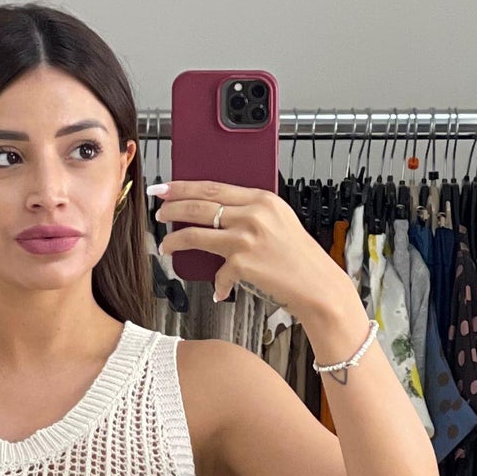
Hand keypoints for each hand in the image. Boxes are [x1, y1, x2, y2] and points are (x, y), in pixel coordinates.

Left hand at [151, 179, 363, 342]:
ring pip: (195, 233)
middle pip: (199, 205)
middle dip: (172, 207)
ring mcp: (246, 238)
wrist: (318, 286)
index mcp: (262, 199)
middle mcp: (253, 214)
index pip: (213, 186)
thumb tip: (218, 215)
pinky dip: (217, 283)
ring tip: (166, 244)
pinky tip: (218, 289)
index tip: (167, 188)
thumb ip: (251, 214)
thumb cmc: (299, 259)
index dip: (184, 187)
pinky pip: (216, 272)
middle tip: (158, 212)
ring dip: (175, 239)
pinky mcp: (242, 262)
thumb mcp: (279, 223)